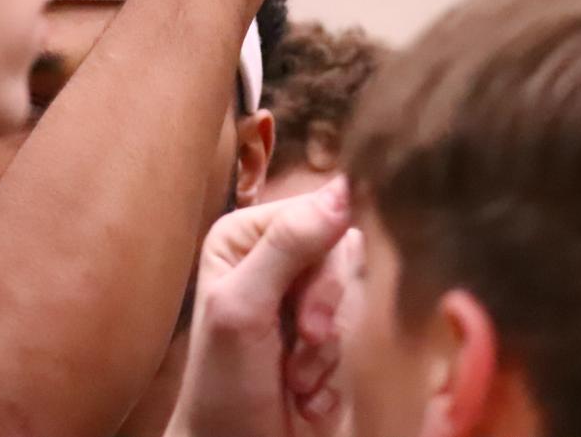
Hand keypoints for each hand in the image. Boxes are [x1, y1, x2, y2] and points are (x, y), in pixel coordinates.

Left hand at [167, 179, 354, 436]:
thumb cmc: (223, 387)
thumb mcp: (243, 307)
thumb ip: (288, 244)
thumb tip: (342, 188)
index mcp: (244, 238)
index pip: (316, 214)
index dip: (322, 264)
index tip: (304, 315)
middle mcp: (273, 260)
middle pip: (340, 253)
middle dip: (326, 310)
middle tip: (301, 345)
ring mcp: (301, 298)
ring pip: (353, 294)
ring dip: (327, 348)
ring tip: (294, 378)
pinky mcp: (325, 335)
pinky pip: (357, 333)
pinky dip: (333, 371)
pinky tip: (305, 391)